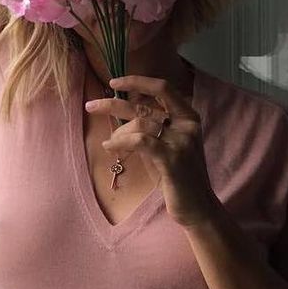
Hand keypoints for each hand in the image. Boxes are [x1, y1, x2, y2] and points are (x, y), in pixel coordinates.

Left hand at [85, 73, 218, 227]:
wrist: (196, 207)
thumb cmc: (176, 177)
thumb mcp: (164, 146)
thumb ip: (150, 127)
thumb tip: (122, 111)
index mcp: (188, 116)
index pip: (162, 88)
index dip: (137, 82)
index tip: (114, 81)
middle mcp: (187, 125)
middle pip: (144, 106)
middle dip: (113, 104)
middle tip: (91, 105)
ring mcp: (182, 141)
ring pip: (139, 124)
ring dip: (117, 133)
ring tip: (110, 144)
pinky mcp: (172, 159)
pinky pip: (139, 141)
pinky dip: (120, 142)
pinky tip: (109, 147)